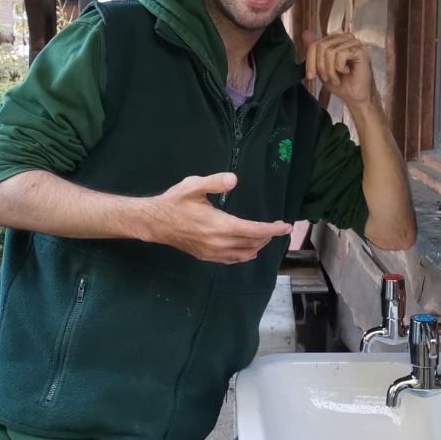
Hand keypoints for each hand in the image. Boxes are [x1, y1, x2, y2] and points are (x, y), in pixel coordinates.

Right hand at [142, 172, 292, 263]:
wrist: (154, 223)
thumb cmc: (175, 202)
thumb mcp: (193, 186)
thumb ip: (215, 182)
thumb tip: (234, 179)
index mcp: (220, 225)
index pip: (254, 230)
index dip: (273, 229)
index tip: (286, 226)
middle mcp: (219, 242)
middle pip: (253, 243)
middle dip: (268, 236)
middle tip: (278, 227)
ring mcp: (212, 252)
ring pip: (244, 254)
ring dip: (258, 246)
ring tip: (266, 237)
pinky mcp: (206, 256)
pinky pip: (231, 260)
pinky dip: (244, 256)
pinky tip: (249, 251)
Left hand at [302, 31, 373, 106]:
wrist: (354, 96)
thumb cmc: (341, 83)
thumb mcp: (322, 68)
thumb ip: (314, 52)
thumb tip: (305, 33)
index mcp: (336, 40)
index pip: (315, 44)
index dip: (310, 61)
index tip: (310, 76)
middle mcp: (345, 38)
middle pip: (321, 46)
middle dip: (321, 66)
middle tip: (327, 78)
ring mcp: (354, 43)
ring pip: (330, 51)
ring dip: (331, 70)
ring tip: (336, 78)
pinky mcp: (360, 50)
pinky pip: (341, 54)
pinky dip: (340, 68)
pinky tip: (346, 72)